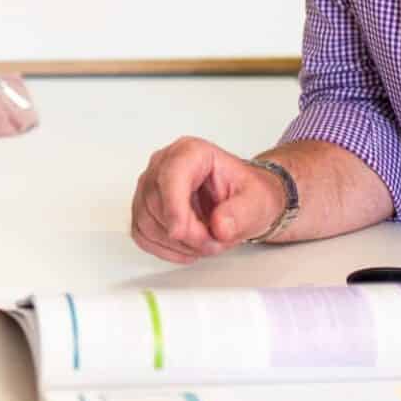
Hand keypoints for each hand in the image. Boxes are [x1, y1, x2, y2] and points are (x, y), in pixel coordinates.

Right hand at [130, 136, 285, 262]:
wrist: (242, 202)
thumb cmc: (246, 194)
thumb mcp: (258, 202)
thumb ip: (242, 213)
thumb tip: (220, 225)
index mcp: (192, 152)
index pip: (171, 176)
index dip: (173, 206)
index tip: (180, 232)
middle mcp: (164, 164)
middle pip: (157, 204)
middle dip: (187, 233)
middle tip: (215, 241)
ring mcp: (150, 185)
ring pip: (146, 222)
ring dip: (177, 243)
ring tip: (205, 241)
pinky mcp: (144, 207)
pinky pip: (142, 234)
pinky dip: (165, 248)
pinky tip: (187, 246)